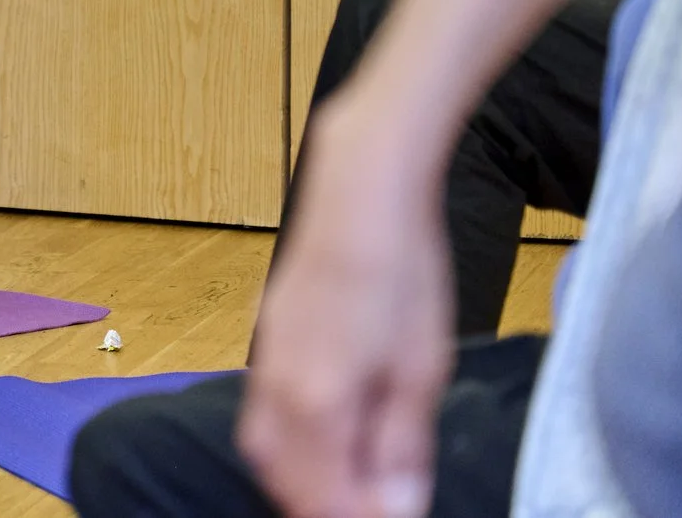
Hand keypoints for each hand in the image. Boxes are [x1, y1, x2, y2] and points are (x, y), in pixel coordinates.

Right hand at [238, 102, 453, 517]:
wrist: (358, 195)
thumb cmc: (401, 274)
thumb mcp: (421, 370)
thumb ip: (400, 447)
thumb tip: (395, 509)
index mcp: (319, 401)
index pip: (327, 499)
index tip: (396, 517)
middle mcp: (278, 389)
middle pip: (286, 484)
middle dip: (326, 509)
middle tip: (377, 509)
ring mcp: (264, 362)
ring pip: (264, 453)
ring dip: (301, 485)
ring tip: (351, 490)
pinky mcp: (265, 343)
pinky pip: (259, 419)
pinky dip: (284, 450)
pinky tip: (322, 447)